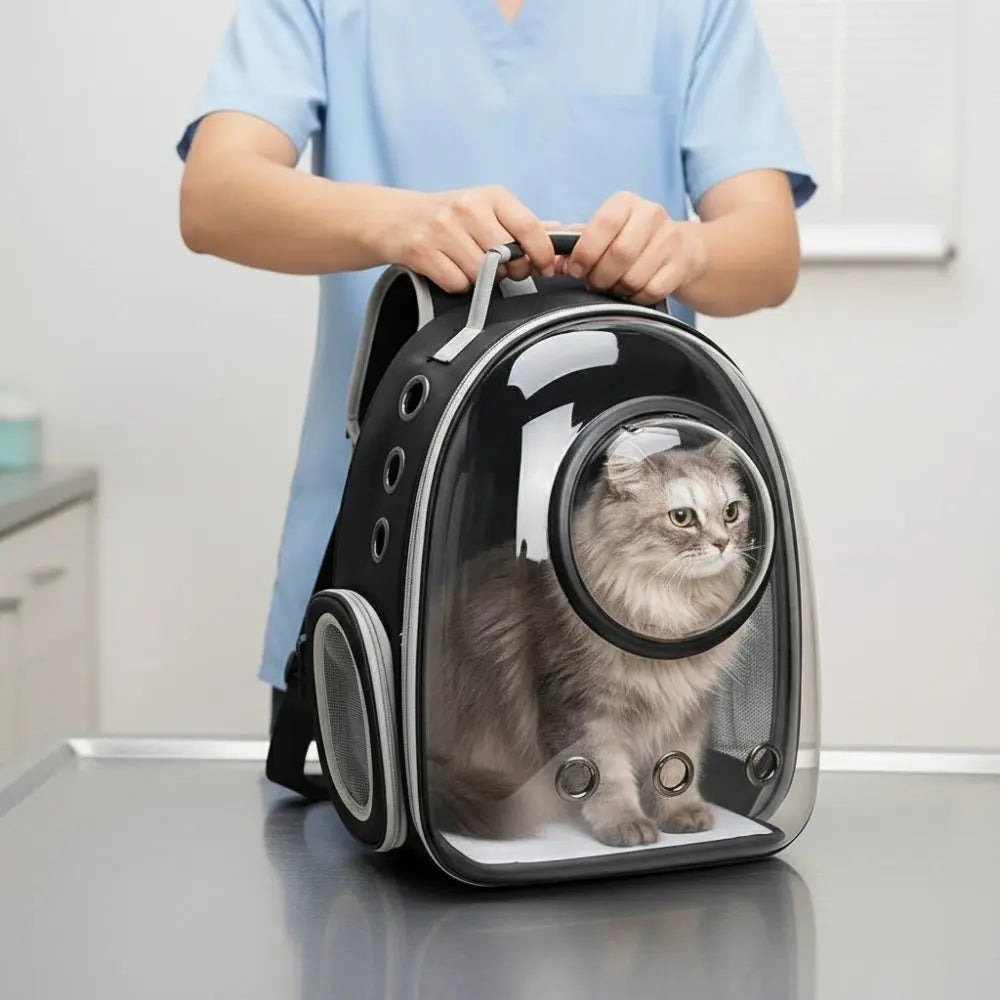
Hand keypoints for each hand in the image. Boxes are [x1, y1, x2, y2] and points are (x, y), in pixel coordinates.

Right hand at [383, 185, 555, 292]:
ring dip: (480, 279)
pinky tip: (449, 270)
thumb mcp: (486, 210)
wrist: (396, 218)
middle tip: (499, 267)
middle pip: (505, 256)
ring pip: (481, 273)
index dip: (542, 253)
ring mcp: (442, 228)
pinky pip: (456, 283)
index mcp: (489, 196)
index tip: (544, 267)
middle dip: (508, 269)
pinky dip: (457, 284)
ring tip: (469, 265)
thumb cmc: (449, 217)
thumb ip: (523, 224)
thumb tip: (564, 231)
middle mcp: (466, 208)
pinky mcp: (421, 250)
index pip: (528, 226)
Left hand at [559, 192, 707, 304]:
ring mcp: (670, 239)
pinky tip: (633, 291)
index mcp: (625, 203)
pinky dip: (637, 298)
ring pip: (635, 277)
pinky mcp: (681, 263)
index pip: (604, 225)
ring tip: (614, 286)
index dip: (585, 253)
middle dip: (600, 277)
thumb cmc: (631, 241)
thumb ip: (575, 246)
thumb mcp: (603, 235)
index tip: (576, 269)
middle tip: (594, 283)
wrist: (681, 248)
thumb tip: (553, 262)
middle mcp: (651, 214)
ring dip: (618, 289)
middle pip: (620, 254)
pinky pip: (652, 290)